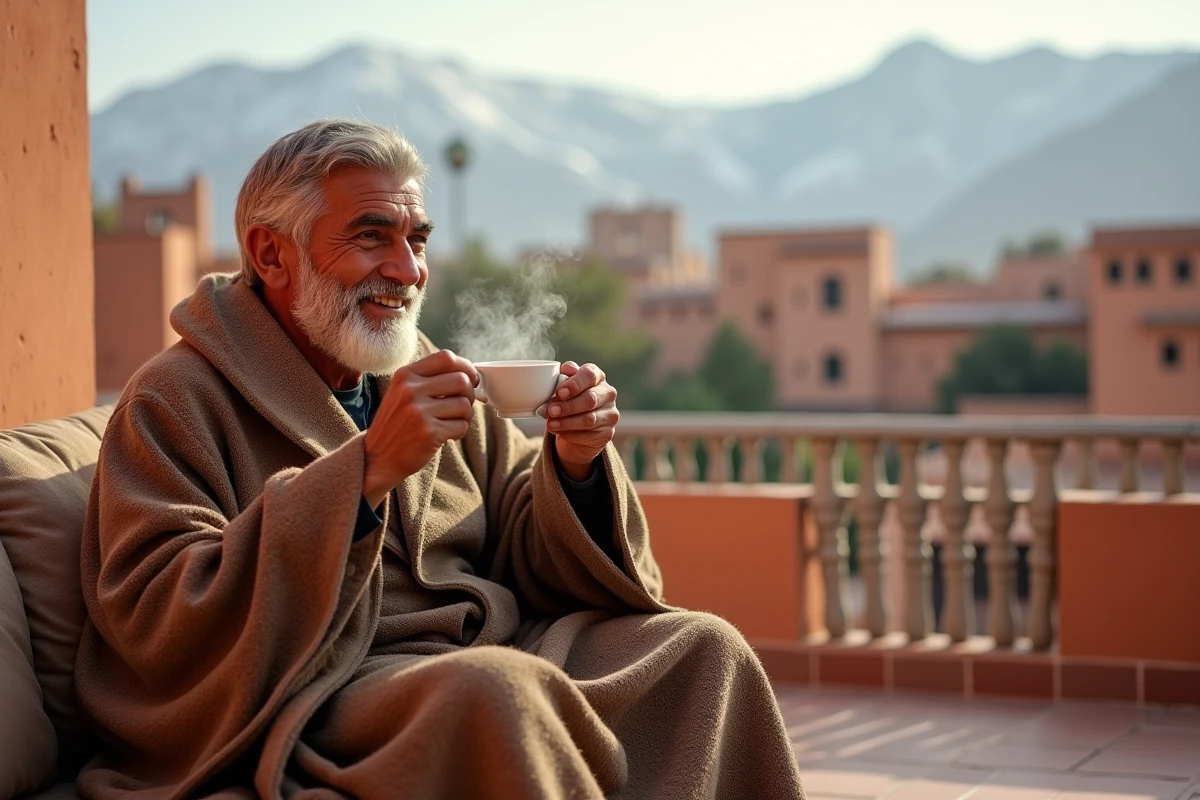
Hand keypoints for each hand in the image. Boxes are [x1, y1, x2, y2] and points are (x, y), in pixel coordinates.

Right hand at [362, 350, 477, 506]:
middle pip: (461, 380)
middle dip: (469, 394)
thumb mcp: (402, 392)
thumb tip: (468, 373)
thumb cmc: (396, 424)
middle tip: (462, 405)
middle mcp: (410, 390)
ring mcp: (419, 412)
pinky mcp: (429, 433)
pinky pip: (461, 426)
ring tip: (452, 422)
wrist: (378, 458)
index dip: (465, 367)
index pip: (446, 358)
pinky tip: (446, 435)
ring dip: (465, 416)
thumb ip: (429, 379)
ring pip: (465, 405)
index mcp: (405, 375)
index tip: (471, 378)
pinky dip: (459, 431)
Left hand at [539, 362, 618, 481]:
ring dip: (567, 422)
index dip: (574, 383)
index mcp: (597, 376)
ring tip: (551, 424)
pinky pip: (589, 436)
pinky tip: (560, 433)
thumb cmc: (568, 400)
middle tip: (551, 411)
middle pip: (590, 399)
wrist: (576, 426)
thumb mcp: (562, 387)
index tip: (560, 392)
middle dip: (568, 406)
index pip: (589, 375)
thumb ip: (560, 380)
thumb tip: (558, 378)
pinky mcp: (608, 433)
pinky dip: (571, 435)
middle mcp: (608, 393)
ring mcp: (610, 414)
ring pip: (589, 419)